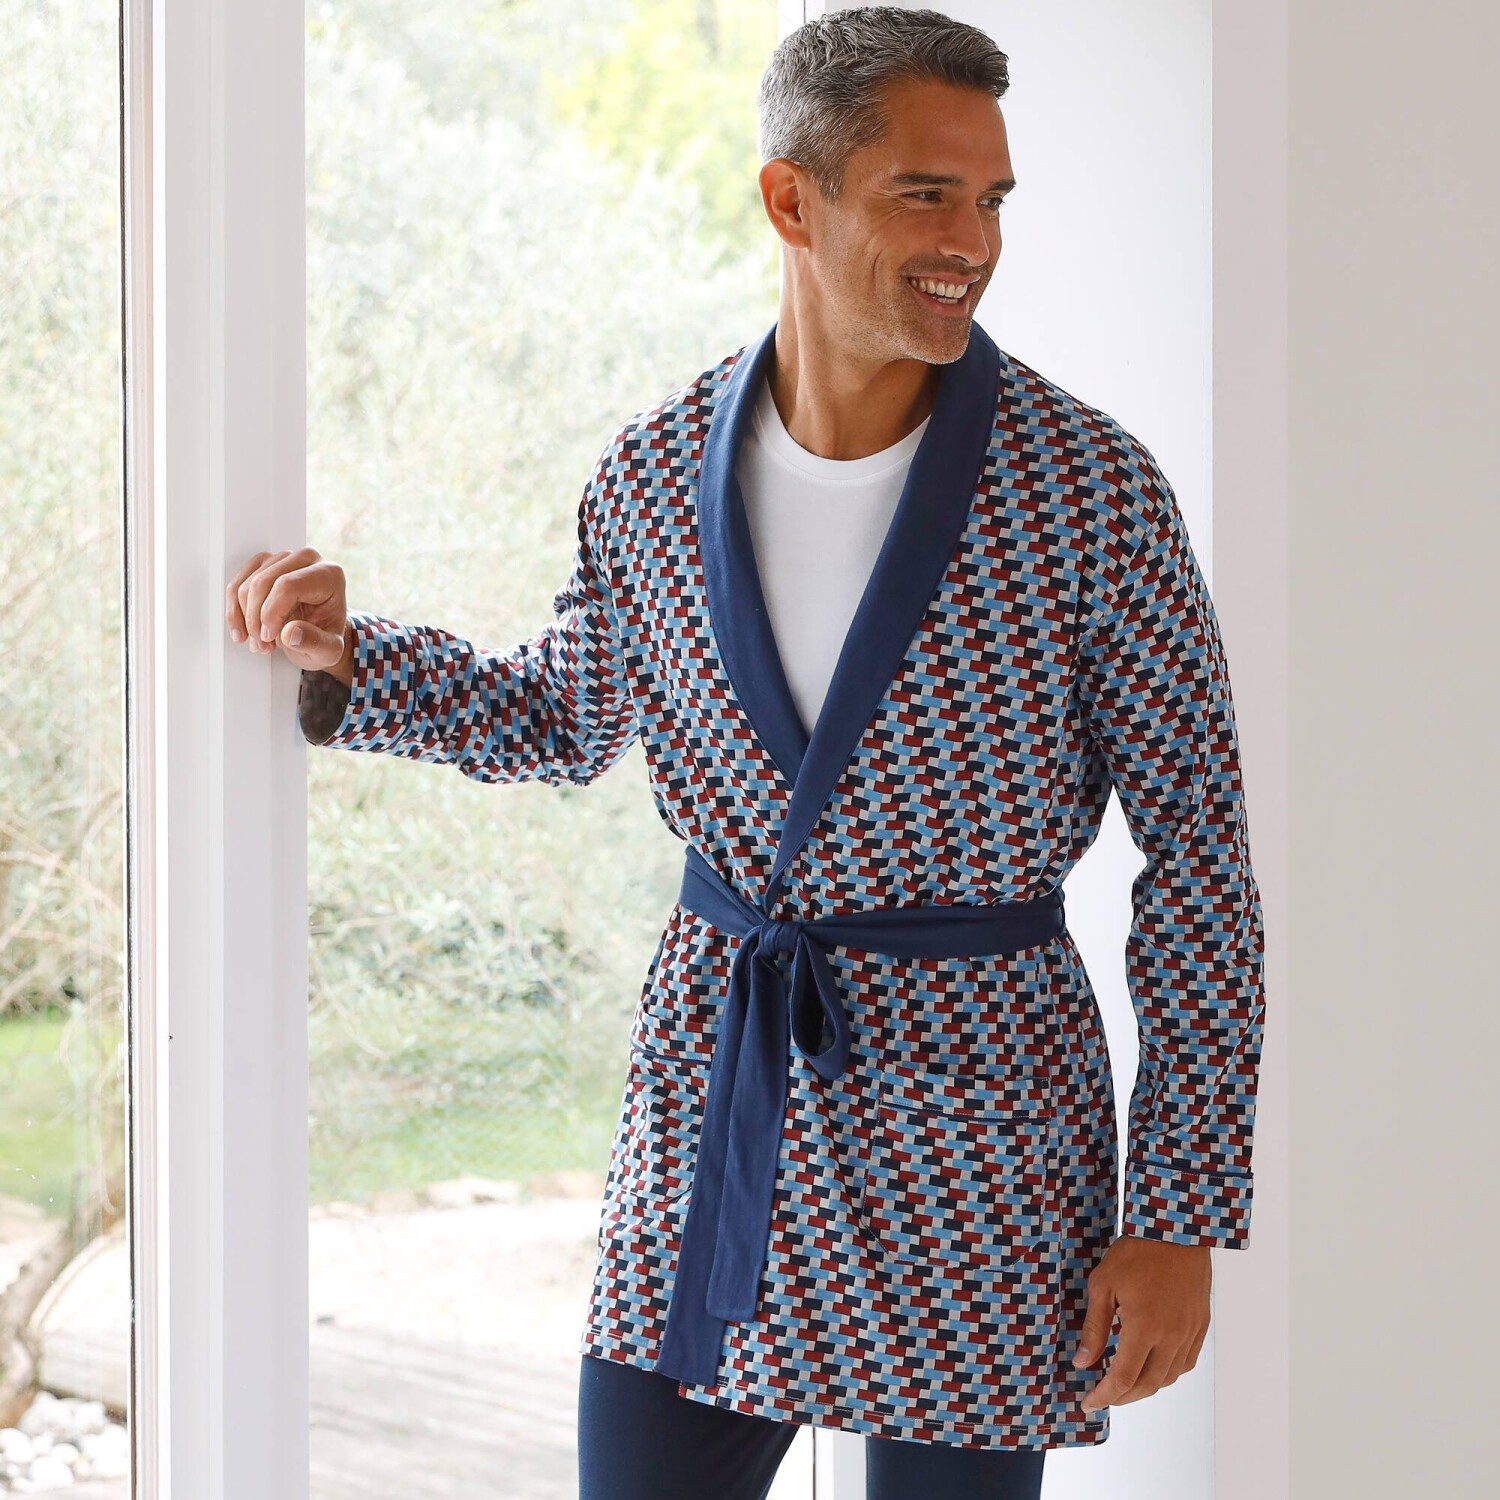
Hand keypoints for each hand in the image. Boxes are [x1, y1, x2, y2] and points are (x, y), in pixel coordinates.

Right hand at [226, 548, 350, 676]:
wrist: (320, 631)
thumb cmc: (326, 635)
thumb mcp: (329, 650)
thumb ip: (314, 642)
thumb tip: (290, 633)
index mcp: (328, 574)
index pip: (287, 585)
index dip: (271, 613)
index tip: (268, 637)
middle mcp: (306, 559)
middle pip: (263, 583)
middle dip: (255, 619)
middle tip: (262, 645)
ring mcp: (282, 559)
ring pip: (246, 585)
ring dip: (245, 619)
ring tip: (259, 642)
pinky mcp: (263, 564)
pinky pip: (236, 586)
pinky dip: (234, 612)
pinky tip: (243, 631)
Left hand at [1071, 1233, 1210, 1412]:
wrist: (1176, 1230)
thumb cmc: (1137, 1252)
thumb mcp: (1103, 1285)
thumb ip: (1095, 1328)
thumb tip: (1083, 1361)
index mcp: (1145, 1327)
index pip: (1124, 1378)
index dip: (1105, 1396)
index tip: (1089, 1403)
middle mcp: (1172, 1336)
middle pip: (1148, 1385)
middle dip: (1123, 1398)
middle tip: (1103, 1397)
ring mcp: (1189, 1332)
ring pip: (1168, 1377)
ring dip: (1145, 1387)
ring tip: (1124, 1383)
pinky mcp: (1200, 1325)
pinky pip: (1185, 1362)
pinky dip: (1166, 1372)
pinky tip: (1152, 1365)